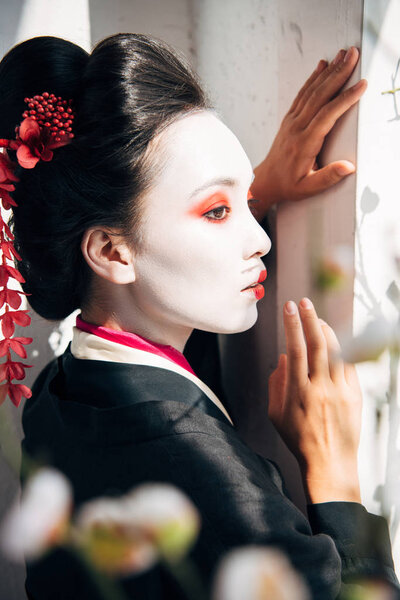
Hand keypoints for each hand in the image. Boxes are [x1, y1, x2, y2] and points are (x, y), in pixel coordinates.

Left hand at [251, 47, 367, 216]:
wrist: (266, 181)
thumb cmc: (289, 185)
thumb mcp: (308, 188)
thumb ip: (328, 177)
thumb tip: (349, 167)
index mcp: (305, 143)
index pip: (327, 115)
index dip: (345, 98)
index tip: (360, 84)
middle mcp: (297, 127)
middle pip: (320, 95)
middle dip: (338, 73)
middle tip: (353, 55)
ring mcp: (291, 121)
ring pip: (311, 91)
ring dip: (329, 71)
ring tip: (343, 54)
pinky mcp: (289, 118)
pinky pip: (302, 94)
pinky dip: (313, 78)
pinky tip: (323, 66)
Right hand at [268, 297, 361, 503]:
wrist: (329, 463)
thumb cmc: (298, 439)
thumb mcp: (275, 414)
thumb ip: (276, 383)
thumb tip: (284, 358)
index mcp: (297, 391)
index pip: (295, 349)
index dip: (292, 324)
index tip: (289, 307)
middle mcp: (320, 388)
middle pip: (317, 343)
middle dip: (310, 318)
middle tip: (305, 302)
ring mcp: (340, 391)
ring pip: (336, 351)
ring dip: (327, 330)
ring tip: (318, 319)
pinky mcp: (355, 395)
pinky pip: (349, 365)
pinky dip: (341, 350)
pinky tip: (335, 342)